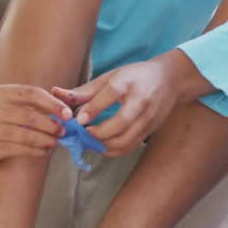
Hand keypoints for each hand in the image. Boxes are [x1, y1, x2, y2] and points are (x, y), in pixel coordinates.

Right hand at [0, 84, 70, 166]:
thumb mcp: (7, 102)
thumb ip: (30, 102)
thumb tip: (64, 108)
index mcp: (2, 93)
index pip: (32, 94)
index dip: (53, 104)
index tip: (68, 114)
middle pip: (31, 116)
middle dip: (52, 125)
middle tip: (63, 131)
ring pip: (28, 135)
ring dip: (47, 140)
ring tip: (55, 142)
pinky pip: (23, 149)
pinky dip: (38, 151)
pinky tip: (45, 150)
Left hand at [51, 57, 184, 156]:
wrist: (170, 80)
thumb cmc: (135, 76)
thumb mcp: (110, 77)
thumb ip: (84, 90)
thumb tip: (56, 93)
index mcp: (128, 82)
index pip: (111, 95)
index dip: (93, 109)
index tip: (78, 120)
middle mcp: (141, 101)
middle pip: (121, 123)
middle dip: (98, 133)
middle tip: (81, 134)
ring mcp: (148, 118)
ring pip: (127, 139)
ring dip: (104, 145)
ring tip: (88, 141)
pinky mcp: (151, 130)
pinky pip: (131, 146)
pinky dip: (114, 150)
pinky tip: (100, 146)